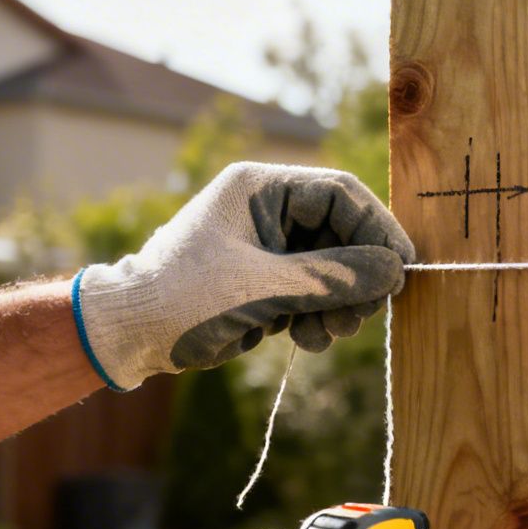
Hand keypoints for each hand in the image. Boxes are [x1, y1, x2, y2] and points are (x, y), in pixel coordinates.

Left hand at [72, 162, 414, 390]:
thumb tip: (394, 270)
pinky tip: (306, 339)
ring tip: (329, 333)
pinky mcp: (266, 280)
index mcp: (259, 188)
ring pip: (333, 266)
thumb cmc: (183, 298)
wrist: (128, 336)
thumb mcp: (263, 287)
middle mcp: (267, 210)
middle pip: (342, 232)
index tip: (399, 270)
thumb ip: (332, 275)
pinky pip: (314, 291)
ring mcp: (268, 246)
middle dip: (357, 277)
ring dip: (340, 303)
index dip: (377, 230)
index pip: (340, 194)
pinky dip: (319, 316)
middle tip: (362, 315)